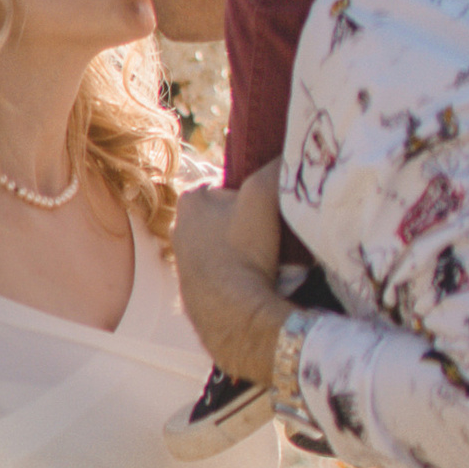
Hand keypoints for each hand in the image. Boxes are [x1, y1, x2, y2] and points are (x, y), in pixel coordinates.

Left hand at [173, 165, 290, 386]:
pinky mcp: (192, 290)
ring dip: (244, 251)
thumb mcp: (264, 195)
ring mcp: (182, 262)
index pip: (230, 187)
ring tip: (265, 263)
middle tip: (270, 238)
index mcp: (190, 201)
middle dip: (246, 224)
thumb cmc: (245, 251)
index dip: (254, 199)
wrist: (235, 315)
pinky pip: (222, 273)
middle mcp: (177, 229)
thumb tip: (291, 152)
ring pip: (224, 246)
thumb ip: (276, 167)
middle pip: (226, 216)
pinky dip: (237, 275)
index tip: (269, 214)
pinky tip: (253, 281)